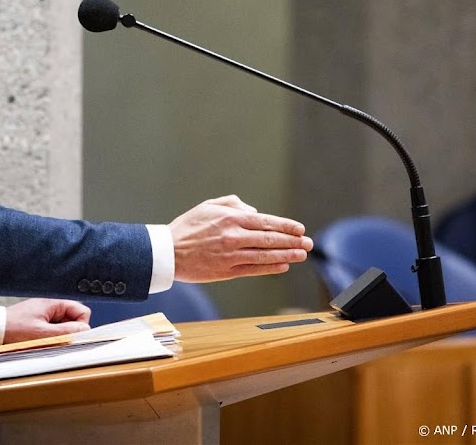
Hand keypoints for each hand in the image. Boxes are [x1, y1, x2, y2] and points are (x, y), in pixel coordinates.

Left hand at [3, 298, 91, 343]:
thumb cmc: (14, 330)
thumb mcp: (43, 334)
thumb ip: (66, 331)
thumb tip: (85, 330)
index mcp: (53, 304)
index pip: (81, 311)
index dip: (81, 325)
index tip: (74, 338)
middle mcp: (50, 308)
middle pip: (72, 320)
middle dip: (69, 332)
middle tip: (58, 342)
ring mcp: (43, 316)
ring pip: (62, 327)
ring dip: (59, 337)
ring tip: (46, 344)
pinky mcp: (36, 324)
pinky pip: (51, 331)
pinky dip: (50, 339)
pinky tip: (40, 344)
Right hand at [169, 195, 313, 282]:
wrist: (167, 252)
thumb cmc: (187, 228)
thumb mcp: (208, 206)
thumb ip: (232, 204)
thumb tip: (254, 211)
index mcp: (230, 218)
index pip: (266, 222)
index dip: (286, 226)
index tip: (300, 229)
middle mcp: (234, 236)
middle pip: (270, 239)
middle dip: (293, 241)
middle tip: (308, 243)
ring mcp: (231, 255)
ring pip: (266, 256)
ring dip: (287, 255)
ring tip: (301, 255)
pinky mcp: (226, 272)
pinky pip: (254, 269)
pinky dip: (270, 268)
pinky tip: (283, 266)